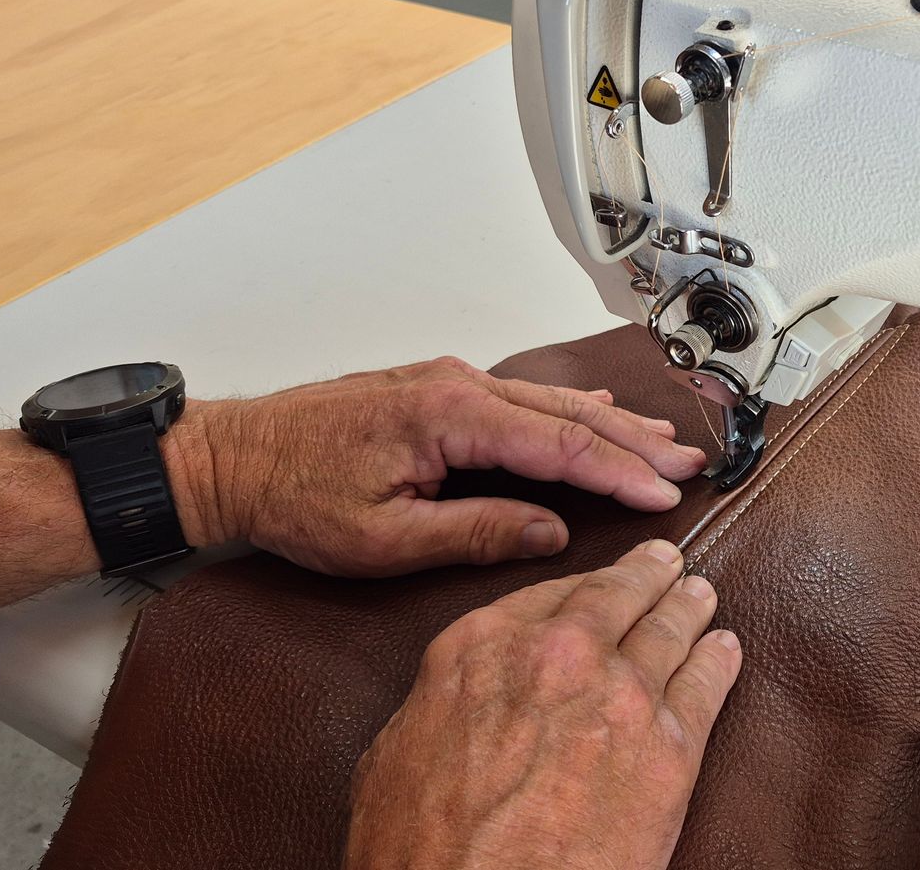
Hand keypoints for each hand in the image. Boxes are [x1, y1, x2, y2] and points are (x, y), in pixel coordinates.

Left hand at [165, 356, 708, 575]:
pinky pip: (520, 397)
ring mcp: (445, 381)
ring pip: (549, 401)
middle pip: (568, 415)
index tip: (667, 495)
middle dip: (635, 443)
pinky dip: (568, 410)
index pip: (560, 445)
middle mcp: (455, 385)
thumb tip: (552, 530)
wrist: (228, 459)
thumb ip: (475, 530)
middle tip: (691, 464)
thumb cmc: (291, 497)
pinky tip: (597, 412)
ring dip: (610, 424)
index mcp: (449, 416)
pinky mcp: (434, 389)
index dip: (620, 474)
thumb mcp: (384, 537)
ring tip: (662, 443)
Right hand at [344, 540, 742, 869]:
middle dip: (647, 575)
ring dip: (689, 609)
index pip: (551, 593)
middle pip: (618, 596)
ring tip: (701, 598)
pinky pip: (706, 687)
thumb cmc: (421, 849)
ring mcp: (621, 695)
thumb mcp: (396, 753)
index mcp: (483, 647)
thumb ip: (441, 701)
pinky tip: (724, 651)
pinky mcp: (670, 748)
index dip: (585, 584)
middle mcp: (558, 655)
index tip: (605, 578)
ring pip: (669, 631)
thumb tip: (463, 696)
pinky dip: (719, 662)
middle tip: (666, 563)